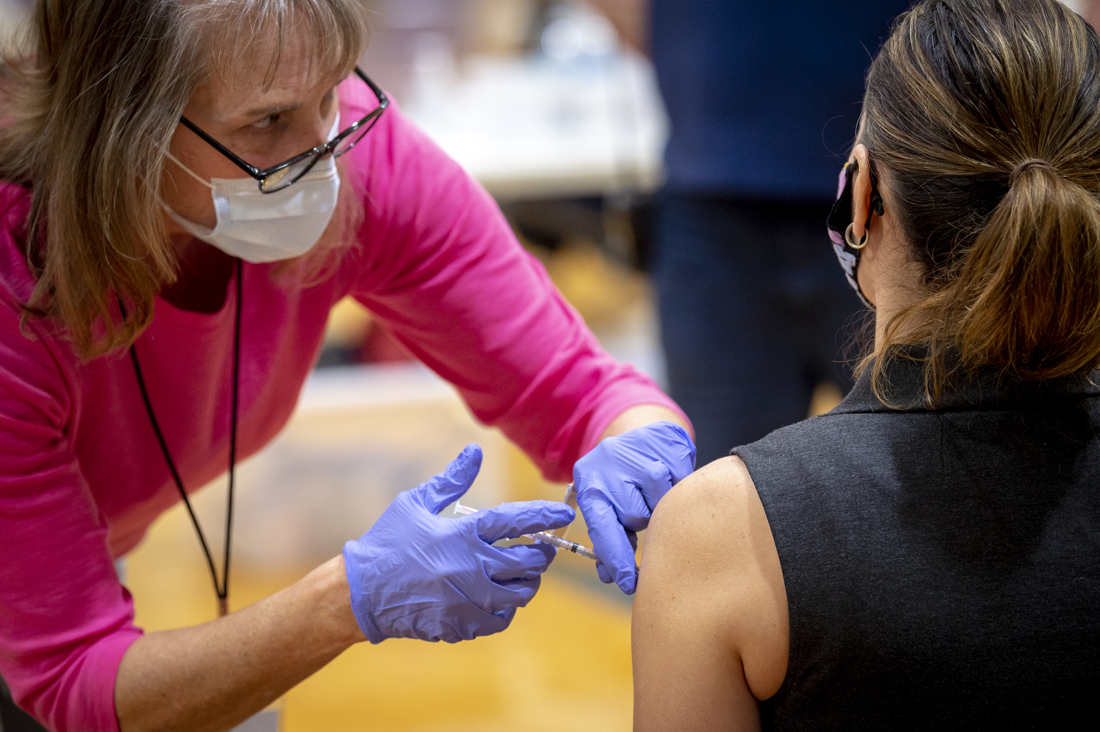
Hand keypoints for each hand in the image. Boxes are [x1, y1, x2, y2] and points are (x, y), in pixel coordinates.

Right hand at [343, 444, 574, 642]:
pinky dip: (506, 606)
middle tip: (541, 547)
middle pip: (529, 562)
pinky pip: (502, 618)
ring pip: (521, 593)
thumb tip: (475, 452)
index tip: (564, 512)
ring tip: (521, 571)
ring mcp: (469, 601)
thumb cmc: (388, 543)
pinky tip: (497, 595)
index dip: (544, 515)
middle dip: (542, 552)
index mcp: (462, 535)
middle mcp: (471, 569)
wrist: (361, 594)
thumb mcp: (416, 504)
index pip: (516, 522)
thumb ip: (452, 480)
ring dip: (527, 580)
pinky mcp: (463, 625)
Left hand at [574, 421, 695, 593]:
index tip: (628, 583)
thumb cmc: (622, 483)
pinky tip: (670, 472)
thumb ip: (608, 539)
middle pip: (637, 515)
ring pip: (662, 498)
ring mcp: (638, 448)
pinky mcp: (666, 439)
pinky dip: (679, 482)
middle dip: (643, 518)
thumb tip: (609, 577)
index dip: (616, 558)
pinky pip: (682, 477)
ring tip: (655, 488)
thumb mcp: (607, 507)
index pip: (602, 528)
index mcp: (590, 484)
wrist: (640, 438)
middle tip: (642, 504)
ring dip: (663, 502)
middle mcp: (609, 463)